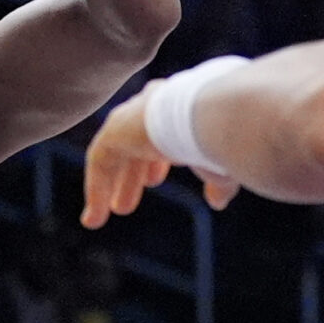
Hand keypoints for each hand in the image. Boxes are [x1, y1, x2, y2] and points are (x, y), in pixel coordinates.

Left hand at [81, 90, 238, 229]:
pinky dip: (96, 188)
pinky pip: (100, 160)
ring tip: (114, 212)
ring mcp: (132, 115)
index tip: (152, 181)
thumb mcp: (223, 162)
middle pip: (134, 144)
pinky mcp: (115, 129)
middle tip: (125, 204)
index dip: (156, 160)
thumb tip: (217, 201)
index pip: (160, 134)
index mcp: (180, 107)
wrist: (217, 113)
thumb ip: (218, 180)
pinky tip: (95, 216)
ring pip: (115, 153)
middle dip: (130, 175)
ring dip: (111, 184)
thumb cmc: (228, 137)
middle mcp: (152, 106)